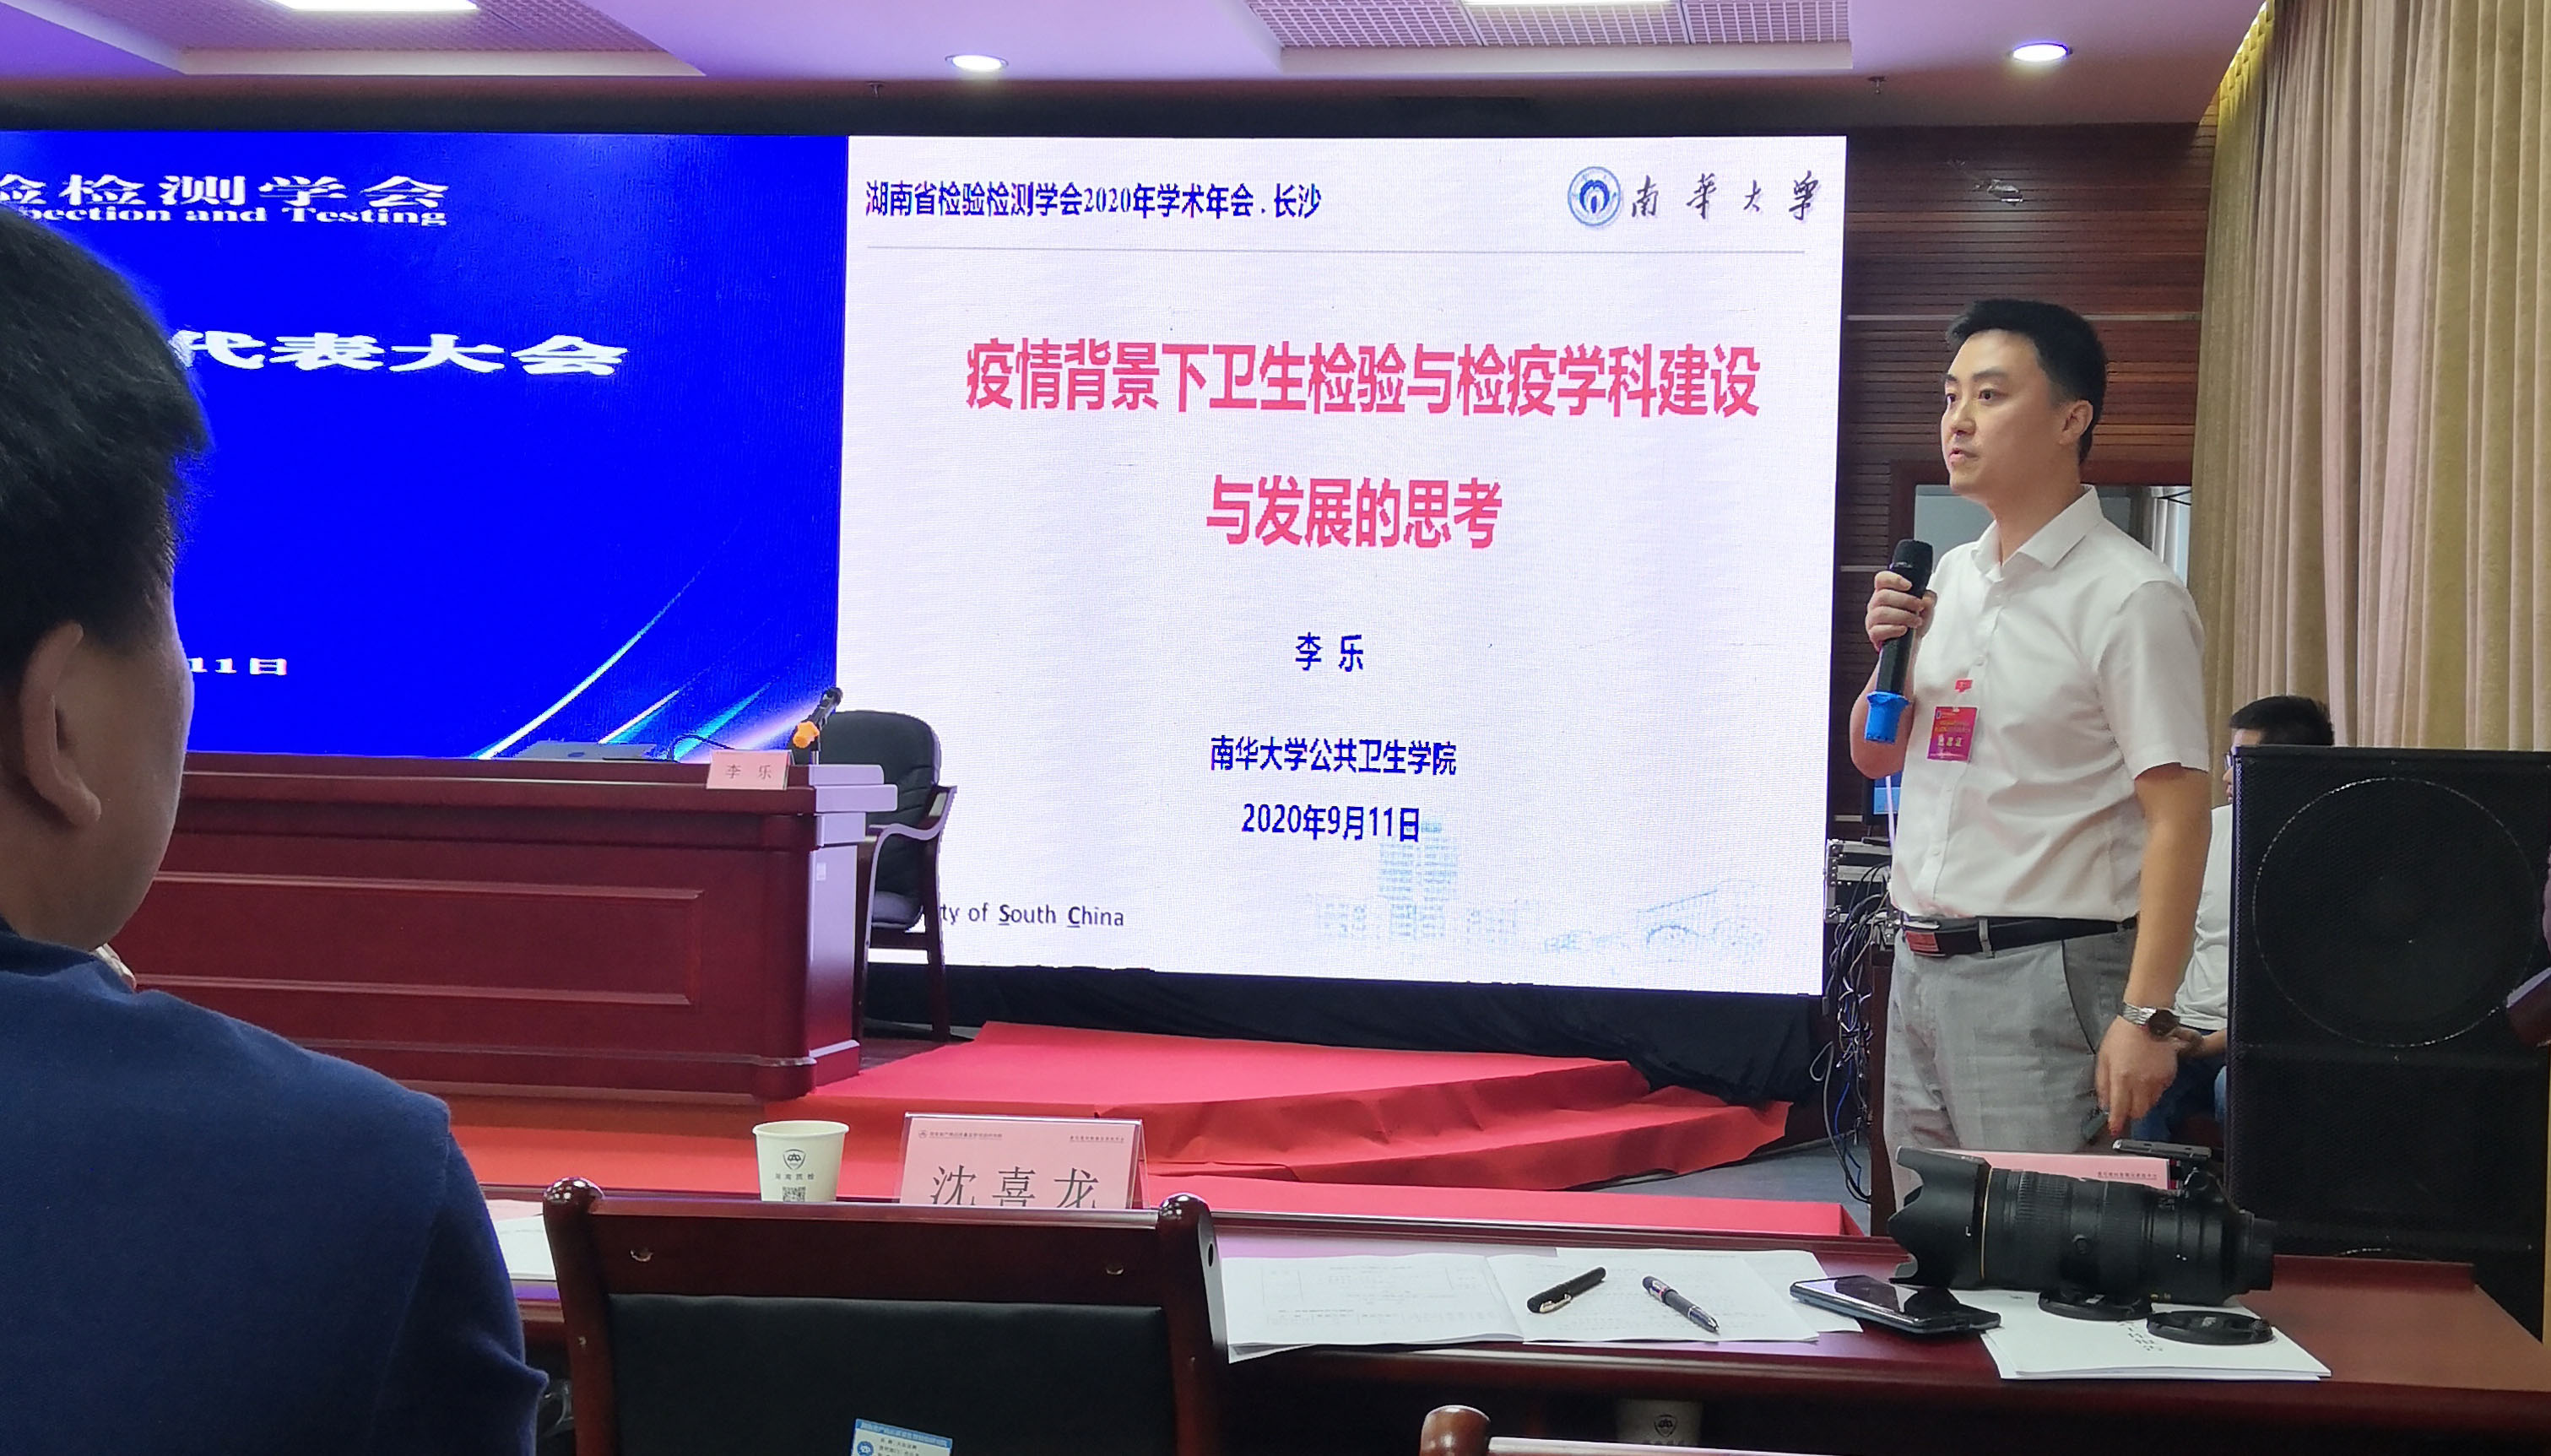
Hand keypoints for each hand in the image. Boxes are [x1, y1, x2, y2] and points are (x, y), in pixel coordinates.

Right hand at [1865, 570, 1936, 654]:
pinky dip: (1894, 629)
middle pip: (1882, 595)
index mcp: (1886, 592)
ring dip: (1903, 616)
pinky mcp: (1874, 635)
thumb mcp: (1927, 607)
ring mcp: (1873, 620)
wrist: (1913, 643)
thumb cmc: (1915, 622)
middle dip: (1905, 600)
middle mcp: (1876, 604)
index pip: (1882, 579)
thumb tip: (1925, 598)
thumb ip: (1928, 598)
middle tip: (1919, 606)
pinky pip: (1878, 630)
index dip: (1894, 579)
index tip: (1909, 585)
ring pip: (1881, 613)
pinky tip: (1904, 630)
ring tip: (1916, 621)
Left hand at [2097, 1017, 2180, 1137]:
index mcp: (2121, 1078)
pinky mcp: (2168, 1076)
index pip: (2119, 1109)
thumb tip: (2104, 1103)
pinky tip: (2147, 1077)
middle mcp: (2140, 1083)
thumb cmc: (2121, 1036)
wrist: (2146, 1021)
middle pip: (2138, 1112)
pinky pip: (2161, 1092)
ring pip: (2150, 1104)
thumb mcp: (2103, 1058)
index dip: (2116, 1123)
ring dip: (2142, 1102)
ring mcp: (2157, 1080)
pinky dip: (2153, 1090)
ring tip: (2136, 1088)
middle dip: (2130, 1113)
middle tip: (2125, 1107)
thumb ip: (2102, 1083)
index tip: (2114, 1130)